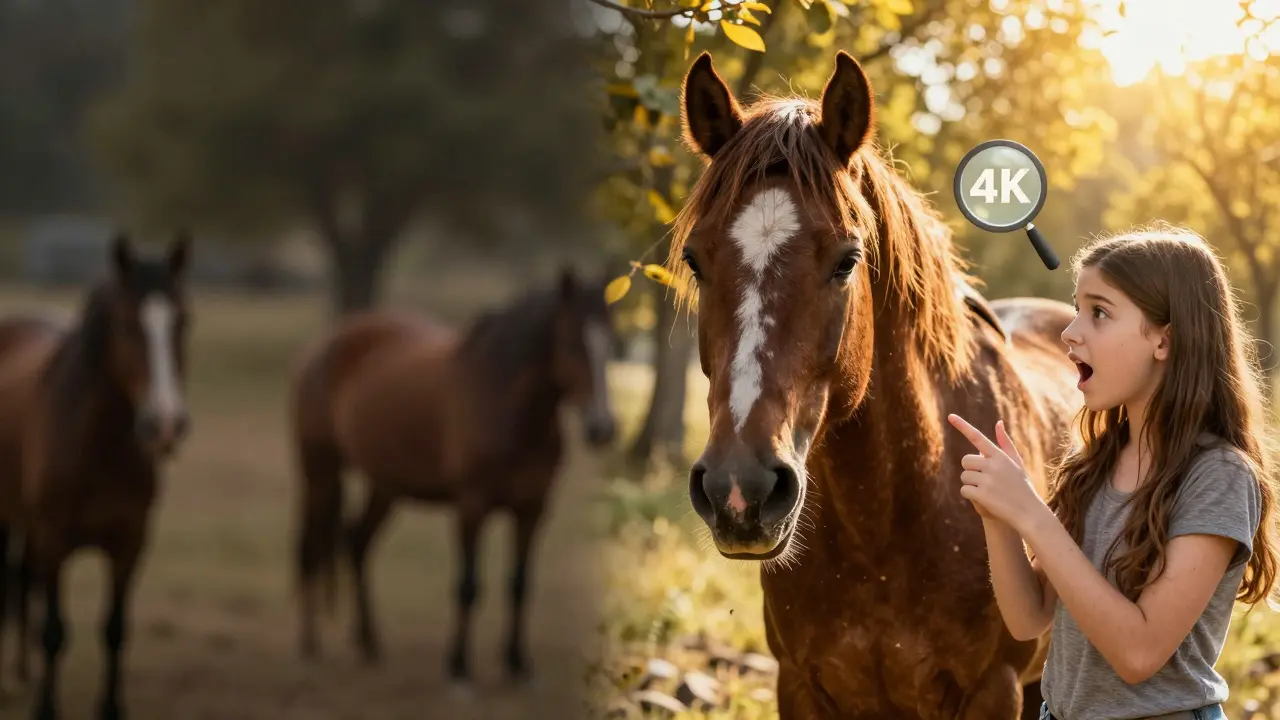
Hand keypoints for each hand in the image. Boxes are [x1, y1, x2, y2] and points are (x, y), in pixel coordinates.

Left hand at [947, 414, 1046, 532]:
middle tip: (984, 480)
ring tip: (987, 491)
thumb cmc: (1021, 486)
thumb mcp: (1016, 463)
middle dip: (970, 470)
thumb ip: (1005, 443)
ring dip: (970, 484)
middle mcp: (993, 465)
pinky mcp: (982, 494)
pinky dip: (970, 496)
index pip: (977, 437)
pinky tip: (984, 499)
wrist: (1029, 512)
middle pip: (965, 461)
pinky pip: (964, 490)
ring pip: (963, 477)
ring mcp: (987, 480)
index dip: (962, 426)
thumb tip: (998, 422)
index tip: (950, 416)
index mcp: (1000, 456)